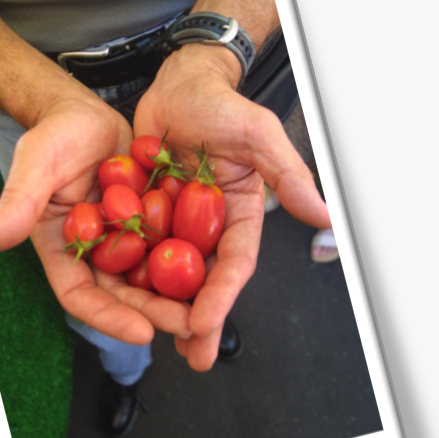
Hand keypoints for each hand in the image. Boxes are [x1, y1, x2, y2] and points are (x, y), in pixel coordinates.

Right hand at [0, 91, 191, 344]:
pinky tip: (218, 267)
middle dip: (155, 313)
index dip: (110, 318)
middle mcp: (94, 252)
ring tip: (208, 307)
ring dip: (178, 293)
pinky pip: (172, 244)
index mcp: (62, 250)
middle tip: (189, 325)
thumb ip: (15, 207)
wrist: (83, 111)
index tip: (142, 333)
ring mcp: (124, 237)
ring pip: (152, 275)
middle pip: (124, 295)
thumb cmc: (51, 137)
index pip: (82, 296)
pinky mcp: (149, 220)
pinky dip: (191, 258)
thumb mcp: (34, 168)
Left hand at [134, 44, 330, 369]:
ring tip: (147, 337)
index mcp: (238, 216)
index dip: (222, 296)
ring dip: (158, 307)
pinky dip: (125, 273)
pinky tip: (112, 296)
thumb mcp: (258, 135)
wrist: (176, 83)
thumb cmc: (221, 105)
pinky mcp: (142, 214)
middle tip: (187, 354)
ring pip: (165, 273)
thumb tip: (326, 217)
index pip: (234, 264)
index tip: (204, 324)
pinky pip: (132, 247)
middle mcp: (207, 226)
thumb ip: (288, 174)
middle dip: (194, 320)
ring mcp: (173, 222)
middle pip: (201, 280)